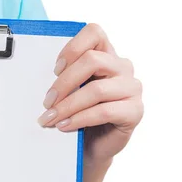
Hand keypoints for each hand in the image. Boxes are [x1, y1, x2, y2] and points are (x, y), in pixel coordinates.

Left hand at [37, 23, 143, 164]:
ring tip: (51, 118)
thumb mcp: (72, 92)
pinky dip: (80, 119)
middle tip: (47, 102)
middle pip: (92, 61)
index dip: (72, 48)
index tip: (55, 69)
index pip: (94, 33)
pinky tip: (65, 125)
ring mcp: (132, 89)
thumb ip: (66, 80)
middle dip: (64, 83)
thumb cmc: (81, 117)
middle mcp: (122, 68)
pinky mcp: (134, 111)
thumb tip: (46, 83)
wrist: (93, 148)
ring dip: (68, 105)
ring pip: (96, 89)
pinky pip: (104, 111)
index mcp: (107, 56)